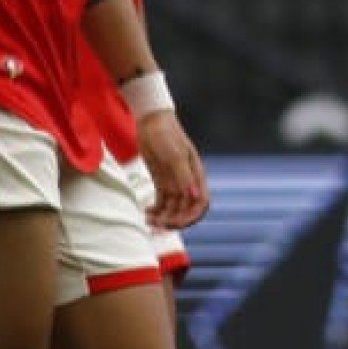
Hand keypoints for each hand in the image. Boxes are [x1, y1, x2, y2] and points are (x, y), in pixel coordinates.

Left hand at [138, 110, 208, 230]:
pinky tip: (146, 212)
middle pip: (186, 209)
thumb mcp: (175, 155)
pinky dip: (156, 210)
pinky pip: (162, 202)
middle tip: (157, 227)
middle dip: (174, 221)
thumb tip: (195, 196)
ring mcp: (174, 182)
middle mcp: (188, 181)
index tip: (173, 222)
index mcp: (196, 175)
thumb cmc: (166, 135)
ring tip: (148, 220)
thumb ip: (184, 176)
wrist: (152, 121)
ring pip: (173, 208)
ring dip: (163, 218)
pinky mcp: (162, 181)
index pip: (200, 203)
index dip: (190, 217)